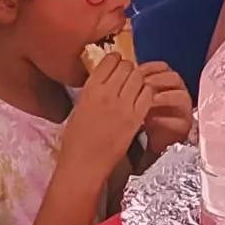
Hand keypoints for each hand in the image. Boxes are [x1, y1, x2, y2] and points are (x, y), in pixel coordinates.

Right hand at [60, 51, 152, 174]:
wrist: (84, 165)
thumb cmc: (76, 140)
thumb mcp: (79, 107)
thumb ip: (93, 90)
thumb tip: (106, 78)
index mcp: (91, 89)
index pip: (110, 61)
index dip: (115, 60)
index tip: (116, 64)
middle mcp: (108, 94)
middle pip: (127, 67)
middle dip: (128, 68)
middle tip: (126, 76)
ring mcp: (124, 106)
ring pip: (139, 78)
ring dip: (138, 79)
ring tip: (134, 87)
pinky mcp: (136, 119)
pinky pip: (148, 95)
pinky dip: (146, 92)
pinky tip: (140, 99)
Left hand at [137, 62, 193, 157]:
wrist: (154, 140)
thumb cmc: (143, 115)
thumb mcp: (136, 98)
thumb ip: (132, 85)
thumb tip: (117, 73)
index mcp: (166, 81)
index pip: (162, 68)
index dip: (150, 67)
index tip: (137, 70)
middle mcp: (177, 91)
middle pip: (174, 78)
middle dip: (158, 79)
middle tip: (143, 83)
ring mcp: (182, 108)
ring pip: (181, 96)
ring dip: (166, 97)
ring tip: (150, 101)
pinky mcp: (183, 125)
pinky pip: (179, 120)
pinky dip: (165, 120)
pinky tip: (151, 120)